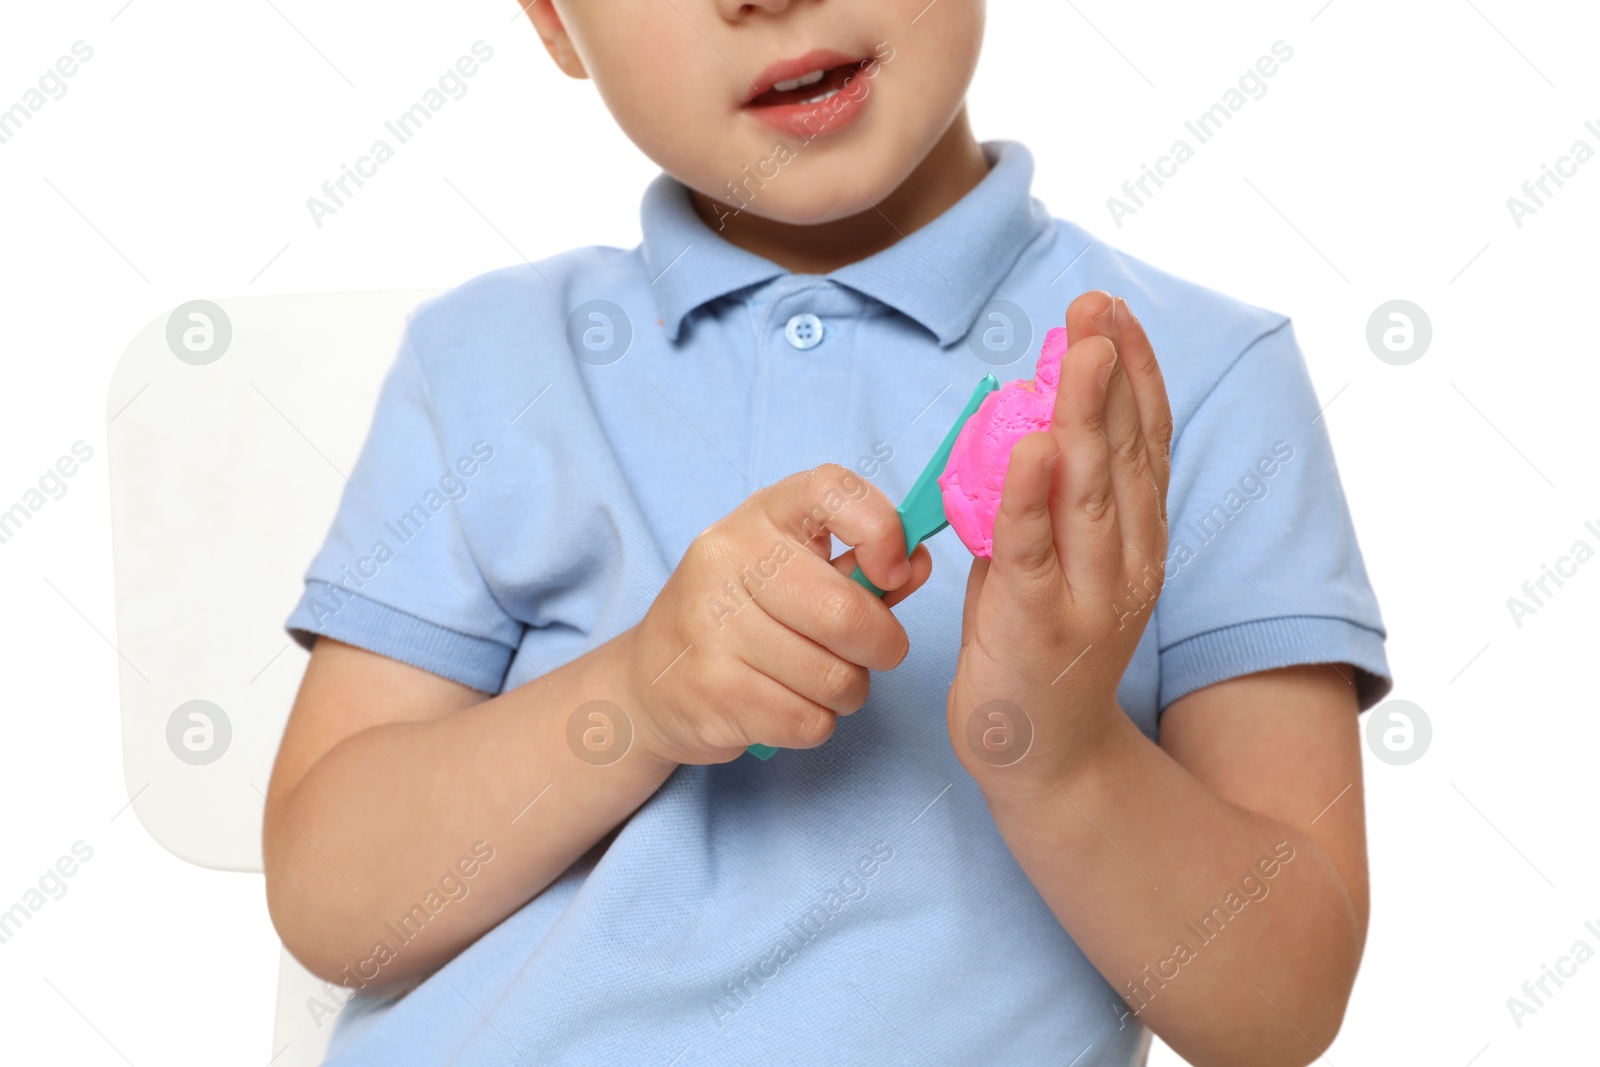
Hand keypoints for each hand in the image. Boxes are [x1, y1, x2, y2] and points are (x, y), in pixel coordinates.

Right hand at [622, 464, 933, 764]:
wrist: (649, 680)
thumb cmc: (741, 617)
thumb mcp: (796, 572)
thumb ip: (863, 566)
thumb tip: (917, 564)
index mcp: (759, 516)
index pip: (832, 490)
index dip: (882, 530)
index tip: (892, 573)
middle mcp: (726, 560)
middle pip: (845, 613)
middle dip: (881, 646)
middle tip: (872, 653)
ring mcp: (711, 627)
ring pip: (835, 678)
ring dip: (847, 691)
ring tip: (819, 681)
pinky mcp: (711, 692)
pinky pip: (808, 721)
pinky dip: (815, 724)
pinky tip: (787, 706)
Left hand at [946, 291, 1173, 799]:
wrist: (1043, 759)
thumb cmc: (1036, 651)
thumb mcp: (1051, 562)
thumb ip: (1048, 504)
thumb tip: (1027, 428)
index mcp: (1135, 539)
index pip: (1144, 441)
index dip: (1133, 373)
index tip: (1112, 312)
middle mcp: (1126, 560)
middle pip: (1126, 452)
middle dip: (1110, 372)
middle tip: (1094, 306)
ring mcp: (1088, 594)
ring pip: (1090, 490)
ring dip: (1084, 415)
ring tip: (1076, 351)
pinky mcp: (1038, 624)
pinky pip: (1032, 549)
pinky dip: (1030, 496)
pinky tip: (1031, 446)